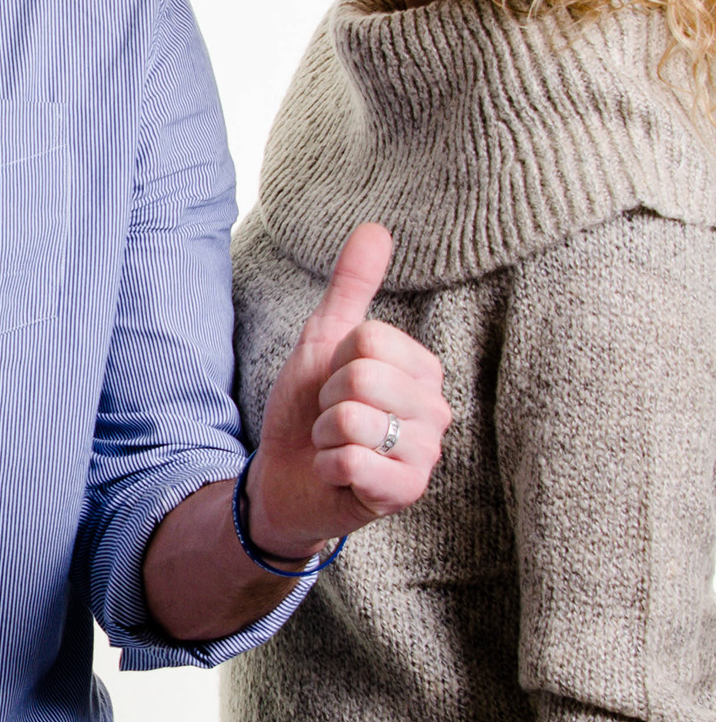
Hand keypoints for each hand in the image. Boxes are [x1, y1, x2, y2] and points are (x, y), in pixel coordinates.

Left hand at [246, 222, 452, 562]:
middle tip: (332, 419)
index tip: (336, 386)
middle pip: (361, 377)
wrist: (285, 477)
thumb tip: (375, 227)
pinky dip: (327, 466)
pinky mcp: (405, 494)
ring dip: (326, 434)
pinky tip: (337, 474)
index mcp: (423, 371)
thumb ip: (351, 288)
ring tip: (335, 445)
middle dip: (328, 399)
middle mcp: (436, 412)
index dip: (335, 362)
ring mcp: (425, 456)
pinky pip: (350, 462)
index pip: (370, 339)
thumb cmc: (309, 410)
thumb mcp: (324, 341)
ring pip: (353, 420)